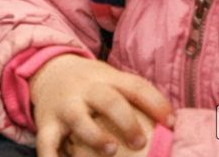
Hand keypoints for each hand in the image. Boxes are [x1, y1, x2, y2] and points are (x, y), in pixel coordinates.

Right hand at [29, 55, 172, 156]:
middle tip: (140, 142)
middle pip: (107, 99)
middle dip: (125, 119)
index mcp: (106, 77)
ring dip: (94, 135)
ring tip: (110, 149)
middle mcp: (85, 89)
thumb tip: (170, 125)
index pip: (135, 86)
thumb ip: (132, 96)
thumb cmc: (90, 84)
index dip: (155, 103)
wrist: (48, 70)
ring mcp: (65, 105)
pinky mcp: (47, 122)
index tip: (171, 123)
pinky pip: (47, 143)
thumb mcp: (110, 79)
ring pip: (78, 118)